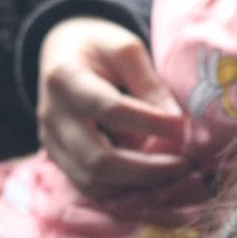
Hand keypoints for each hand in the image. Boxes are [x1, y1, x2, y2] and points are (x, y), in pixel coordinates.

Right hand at [37, 17, 188, 197]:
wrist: (60, 53)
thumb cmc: (98, 47)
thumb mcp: (125, 49)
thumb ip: (149, 84)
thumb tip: (177, 123)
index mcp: (65, 78)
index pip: (111, 110)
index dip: (151, 123)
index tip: (183, 127)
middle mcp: (53, 116)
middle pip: (98, 159)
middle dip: (147, 170)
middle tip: (184, 164)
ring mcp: (51, 142)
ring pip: (92, 182)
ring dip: (137, 185)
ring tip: (173, 174)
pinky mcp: (57, 159)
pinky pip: (89, 187)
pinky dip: (123, 190)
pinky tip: (151, 181)